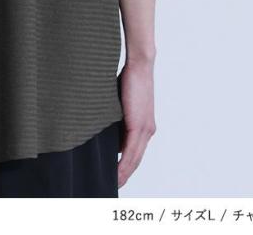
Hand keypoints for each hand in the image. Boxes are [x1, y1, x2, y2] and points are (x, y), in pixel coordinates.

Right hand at [117, 58, 156, 187]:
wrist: (140, 66)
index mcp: (145, 127)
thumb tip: (104, 127)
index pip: (136, 152)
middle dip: (125, 174)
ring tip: (114, 184)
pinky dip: (123, 164)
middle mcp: (148, 131)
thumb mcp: (122, 103)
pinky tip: (117, 173)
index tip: (116, 176)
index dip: (127, 166)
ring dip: (124, 173)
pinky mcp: (138, 125)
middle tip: (114, 185)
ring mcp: (145, 129)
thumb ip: (117, 118)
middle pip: (136, 160)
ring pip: (134, 159)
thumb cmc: (129, 79)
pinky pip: (131, 151)